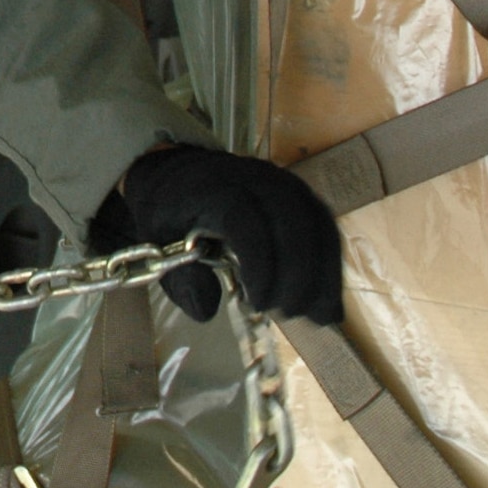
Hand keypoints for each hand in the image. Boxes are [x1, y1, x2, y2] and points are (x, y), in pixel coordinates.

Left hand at [87, 145, 342, 324]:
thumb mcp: (156, 240)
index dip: (260, 265)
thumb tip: (206, 310)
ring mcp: (283, 183)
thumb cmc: (167, 209)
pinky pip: (325, 227)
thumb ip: (179, 277)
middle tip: (286, 313)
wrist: (176, 171)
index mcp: (214, 188)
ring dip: (323, 274)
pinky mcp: (301, 194)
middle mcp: (255, 179)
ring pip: (318, 225)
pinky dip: (331, 266)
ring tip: (315, 316)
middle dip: (297, 275)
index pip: (247, 222)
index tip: (258, 303)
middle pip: (293, 223)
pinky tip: (327, 301)